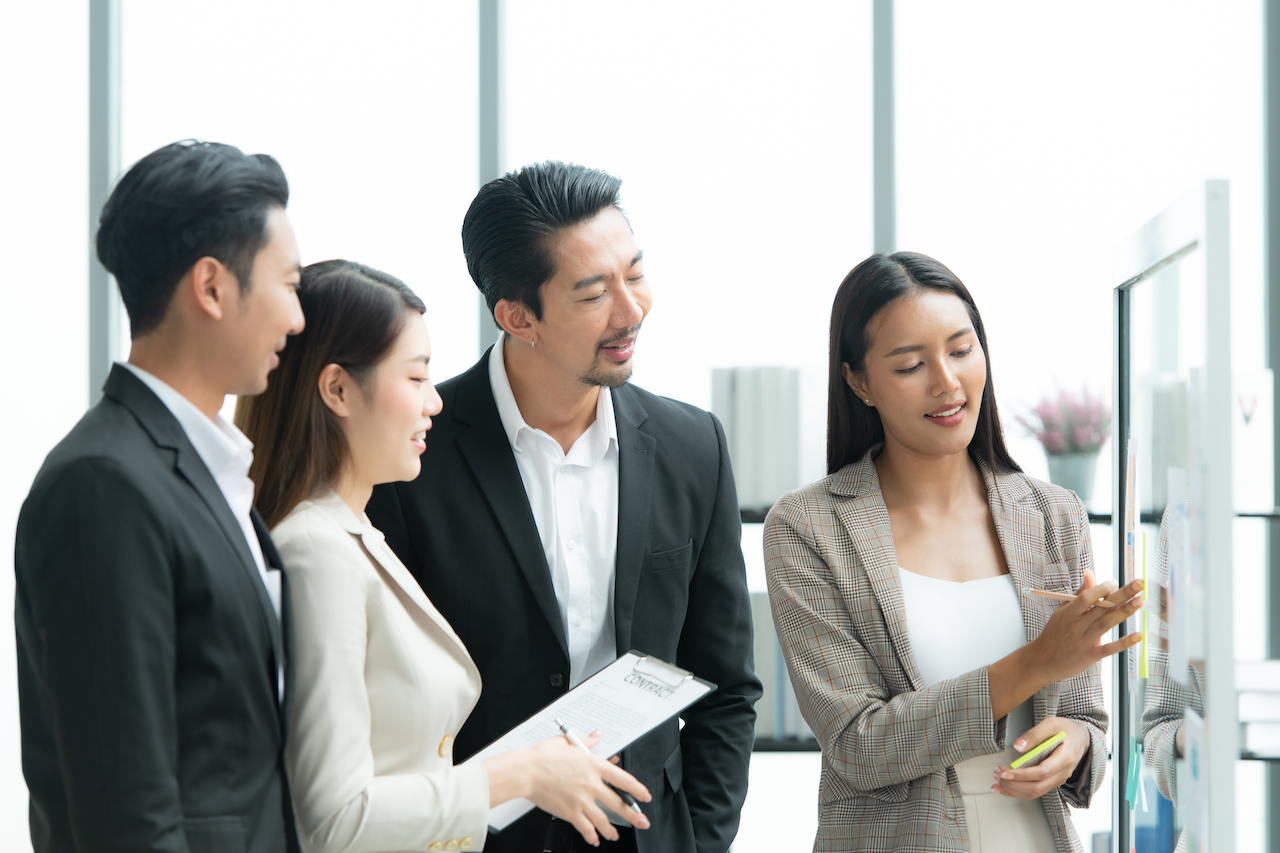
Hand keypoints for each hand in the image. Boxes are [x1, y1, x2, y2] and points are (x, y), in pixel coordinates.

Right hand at [508, 732, 650, 846]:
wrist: (526, 771)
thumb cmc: (542, 756)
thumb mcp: (567, 742)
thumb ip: (587, 741)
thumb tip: (597, 736)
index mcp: (594, 765)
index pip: (624, 779)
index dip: (638, 790)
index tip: (645, 796)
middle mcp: (592, 784)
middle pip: (619, 803)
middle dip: (634, 815)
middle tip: (642, 822)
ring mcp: (582, 800)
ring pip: (604, 820)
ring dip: (612, 830)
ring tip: (616, 835)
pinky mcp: (570, 813)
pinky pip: (586, 828)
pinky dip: (592, 836)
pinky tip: (595, 840)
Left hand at [991, 718, 1089, 798]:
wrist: (1080, 739)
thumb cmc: (1066, 730)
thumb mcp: (1052, 723)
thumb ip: (1035, 734)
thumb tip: (1018, 746)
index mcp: (1065, 758)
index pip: (1042, 772)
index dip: (1022, 775)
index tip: (1006, 773)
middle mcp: (1062, 773)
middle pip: (1036, 787)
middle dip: (1013, 784)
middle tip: (997, 774)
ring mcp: (1057, 779)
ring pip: (1035, 792)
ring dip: (1014, 789)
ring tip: (997, 780)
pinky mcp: (1051, 781)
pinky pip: (1035, 791)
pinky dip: (1018, 791)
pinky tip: (1005, 788)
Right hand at [1025, 570, 1143, 686]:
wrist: (1042, 661)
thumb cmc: (1054, 634)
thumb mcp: (1062, 611)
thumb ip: (1079, 593)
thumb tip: (1090, 572)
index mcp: (1068, 613)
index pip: (1086, 598)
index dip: (1101, 589)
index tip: (1114, 582)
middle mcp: (1076, 625)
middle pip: (1102, 607)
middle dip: (1122, 594)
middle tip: (1138, 584)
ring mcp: (1084, 641)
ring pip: (1106, 623)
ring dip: (1125, 612)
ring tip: (1140, 601)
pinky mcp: (1090, 655)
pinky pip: (1109, 648)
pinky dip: (1123, 642)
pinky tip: (1138, 635)